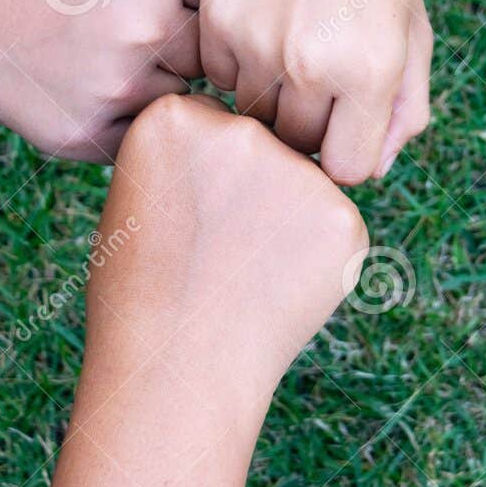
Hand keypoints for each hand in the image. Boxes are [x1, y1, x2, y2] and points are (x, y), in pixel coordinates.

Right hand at [0, 0, 223, 161]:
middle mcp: (146, 29)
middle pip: (216, 51)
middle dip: (188, 40)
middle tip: (134, 20)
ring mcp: (119, 89)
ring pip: (183, 94)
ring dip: (160, 79)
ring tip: (104, 48)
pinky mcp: (90, 136)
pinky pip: (146, 134)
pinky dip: (128, 117)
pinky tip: (87, 83)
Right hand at [88, 93, 368, 420]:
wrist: (175, 370)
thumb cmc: (145, 292)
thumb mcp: (143, 197)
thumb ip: (200, 156)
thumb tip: (264, 142)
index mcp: (176, 116)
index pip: (213, 127)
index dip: (203, 180)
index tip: (185, 222)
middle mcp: (241, 130)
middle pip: (264, 146)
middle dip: (251, 192)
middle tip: (216, 252)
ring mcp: (297, 172)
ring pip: (302, 184)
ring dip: (286, 220)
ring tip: (243, 274)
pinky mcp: (343, 216)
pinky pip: (334, 222)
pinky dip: (316, 254)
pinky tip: (277, 288)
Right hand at [199, 0, 431, 184]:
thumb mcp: (413, 29)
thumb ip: (405, 107)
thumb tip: (372, 169)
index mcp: (372, 71)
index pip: (348, 168)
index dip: (348, 151)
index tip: (347, 124)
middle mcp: (311, 63)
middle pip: (297, 144)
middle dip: (311, 123)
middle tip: (321, 73)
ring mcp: (257, 42)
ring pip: (255, 115)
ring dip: (272, 95)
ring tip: (293, 39)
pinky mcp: (216, 20)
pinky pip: (218, 78)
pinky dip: (236, 63)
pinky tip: (261, 19)